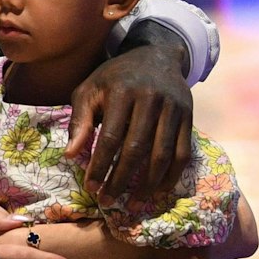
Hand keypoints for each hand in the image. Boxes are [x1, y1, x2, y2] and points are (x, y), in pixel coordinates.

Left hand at [67, 44, 192, 199]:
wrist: (156, 55)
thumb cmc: (115, 77)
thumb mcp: (90, 89)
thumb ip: (79, 120)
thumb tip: (70, 155)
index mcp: (123, 92)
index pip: (110, 137)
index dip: (100, 165)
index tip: (91, 187)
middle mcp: (152, 99)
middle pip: (137, 149)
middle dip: (121, 179)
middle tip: (108, 201)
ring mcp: (173, 108)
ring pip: (162, 155)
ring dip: (147, 185)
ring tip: (133, 204)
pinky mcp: (189, 116)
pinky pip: (183, 152)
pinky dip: (171, 175)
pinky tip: (158, 190)